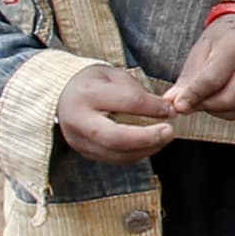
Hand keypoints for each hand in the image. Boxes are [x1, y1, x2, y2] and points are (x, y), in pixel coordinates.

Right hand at [55, 64, 175, 162]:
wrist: (63, 95)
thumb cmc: (94, 83)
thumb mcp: (115, 76)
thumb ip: (139, 92)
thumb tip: (167, 110)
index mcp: (87, 94)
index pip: (126, 103)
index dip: (153, 107)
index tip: (171, 109)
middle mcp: (78, 121)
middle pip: (115, 138)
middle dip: (147, 138)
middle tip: (169, 131)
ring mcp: (79, 140)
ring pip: (116, 154)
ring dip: (146, 148)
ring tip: (163, 137)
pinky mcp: (85, 153)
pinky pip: (115, 159)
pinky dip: (137, 154)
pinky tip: (150, 144)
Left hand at [164, 11, 234, 116]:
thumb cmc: (225, 36)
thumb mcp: (202, 48)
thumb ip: (189, 77)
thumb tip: (173, 102)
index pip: (213, 79)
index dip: (193, 96)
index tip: (178, 106)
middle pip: (228, 99)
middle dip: (203, 106)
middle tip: (187, 104)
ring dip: (213, 109)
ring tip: (201, 99)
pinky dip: (225, 109)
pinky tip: (216, 98)